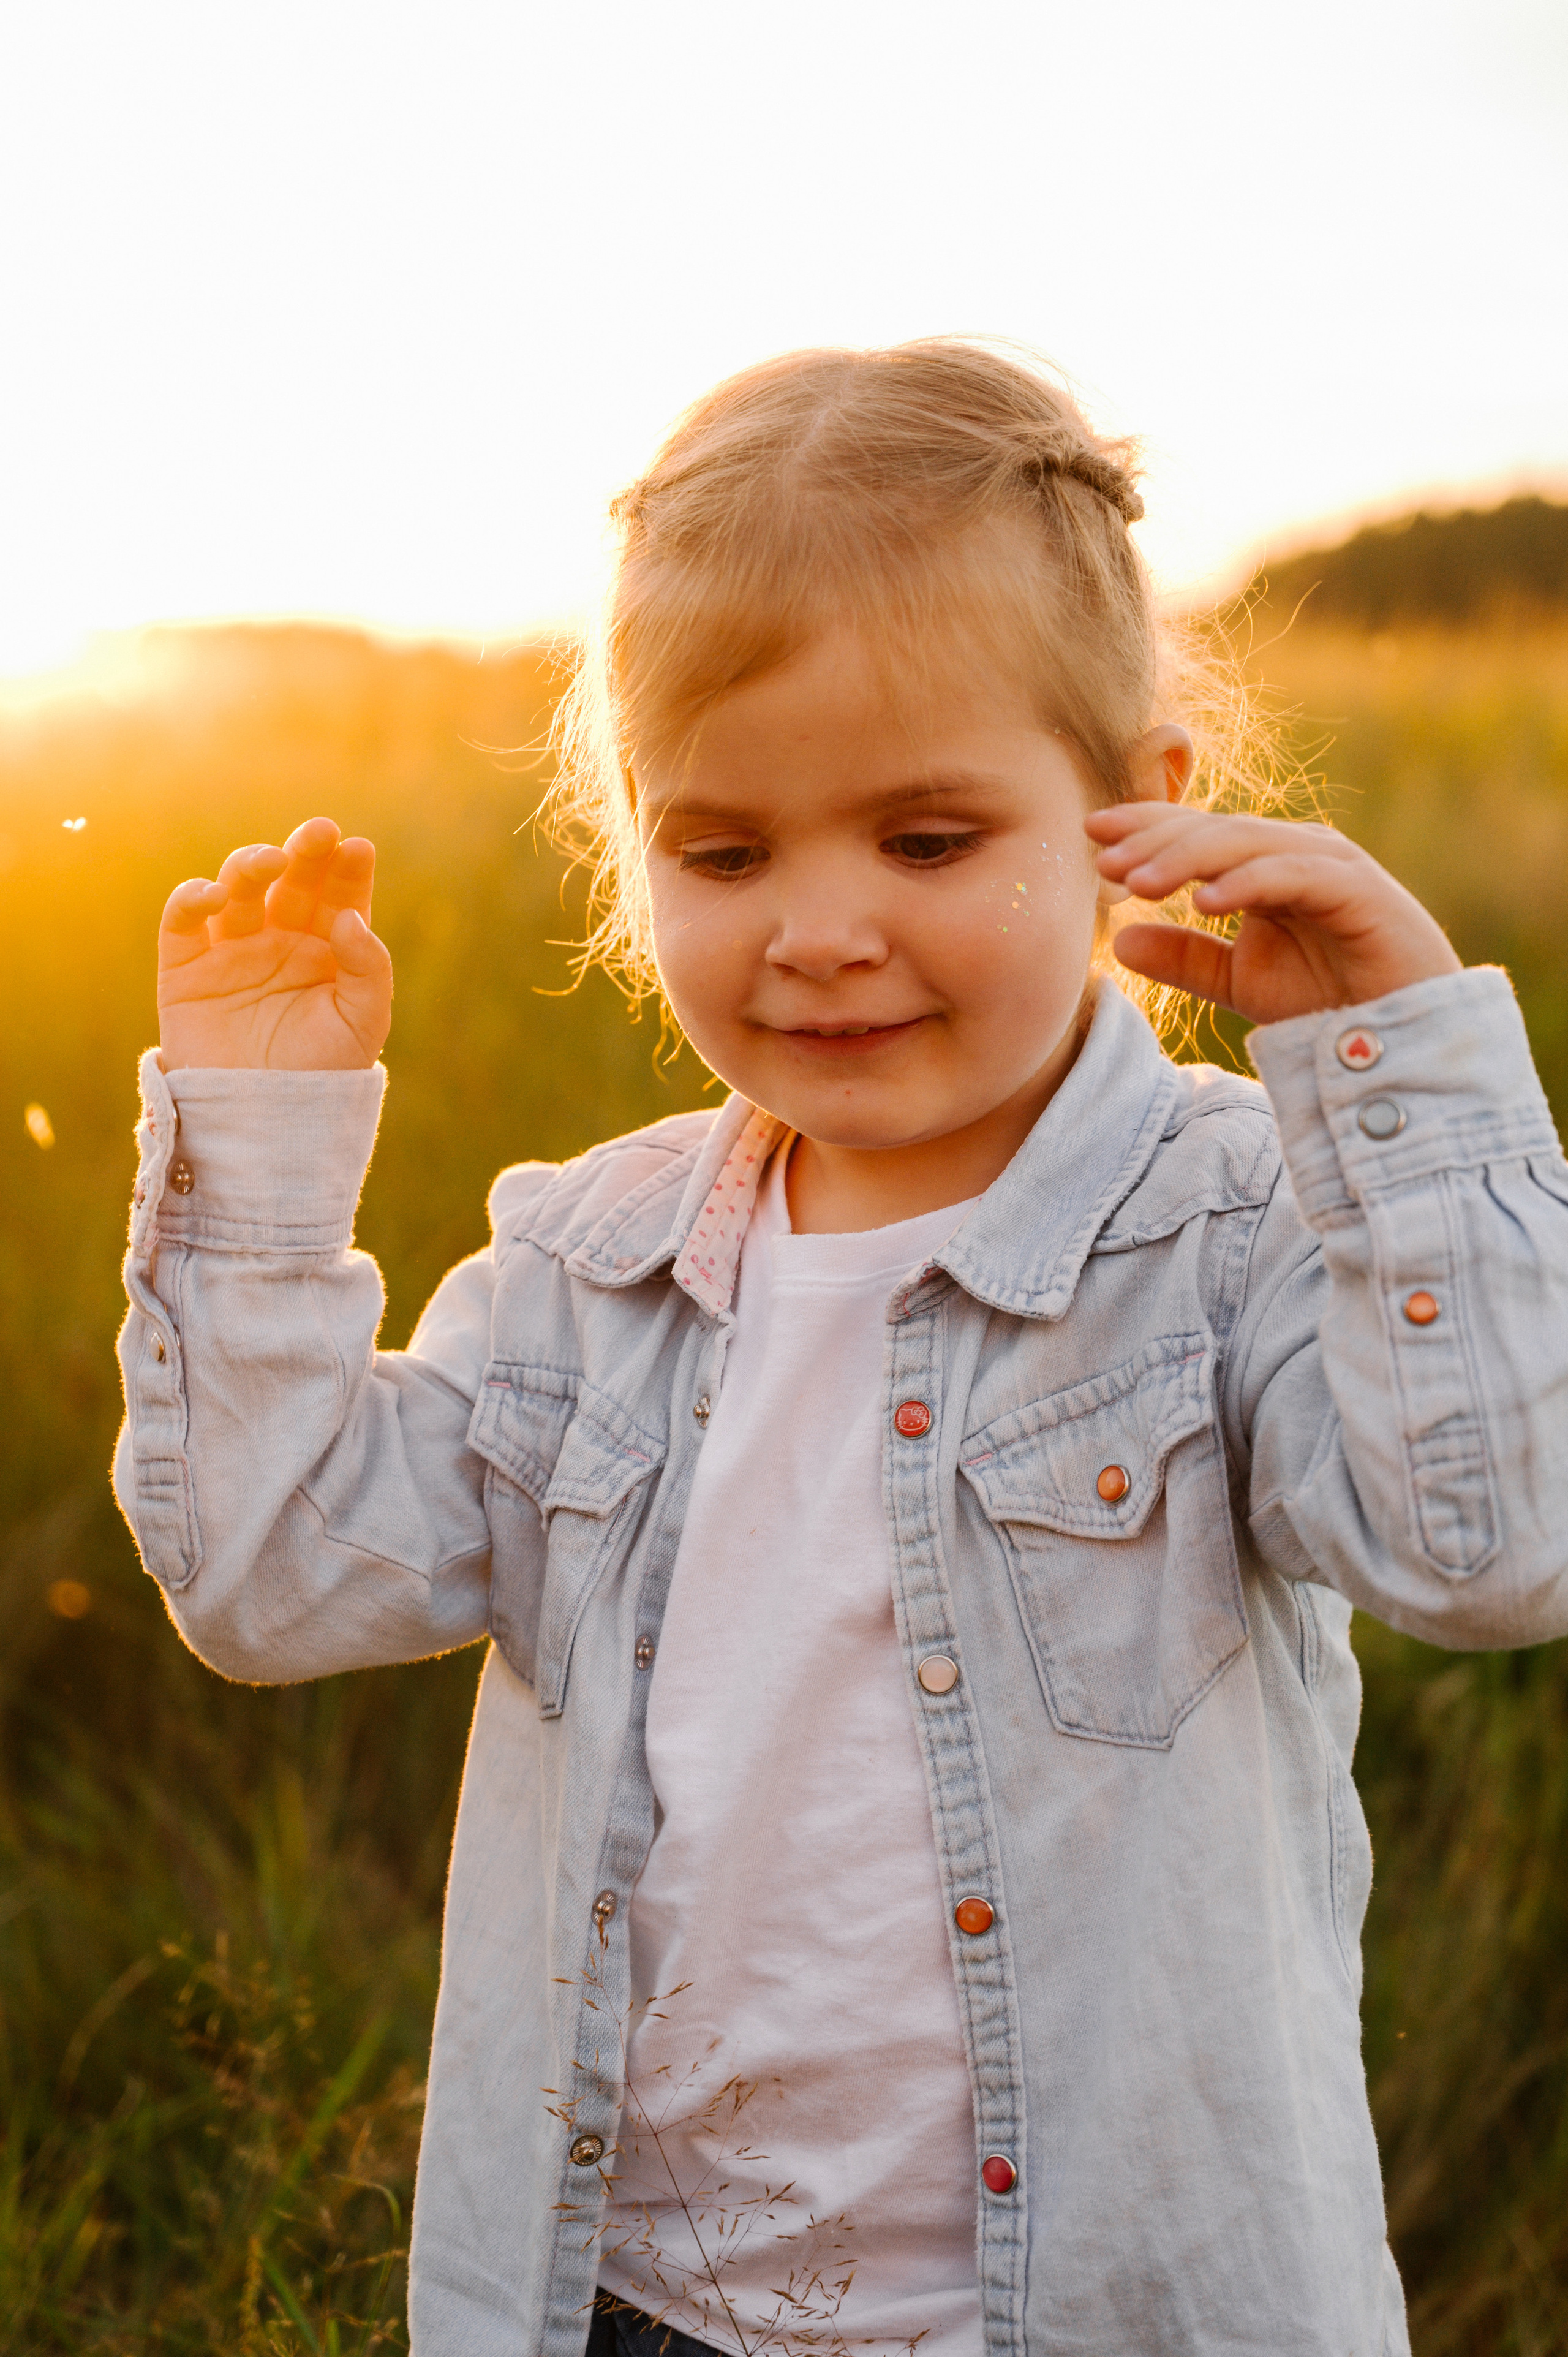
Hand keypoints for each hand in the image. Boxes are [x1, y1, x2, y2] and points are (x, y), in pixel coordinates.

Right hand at [158, 817, 391, 1069]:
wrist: (267, 1123)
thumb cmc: (323, 1074)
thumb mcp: (363, 1023)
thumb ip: (368, 969)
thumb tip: (350, 918)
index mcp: (327, 949)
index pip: (338, 896)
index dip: (347, 870)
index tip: (358, 849)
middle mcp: (279, 941)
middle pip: (290, 883)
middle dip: (304, 853)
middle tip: (319, 833)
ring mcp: (232, 951)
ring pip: (237, 889)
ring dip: (252, 865)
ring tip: (273, 861)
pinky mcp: (186, 968)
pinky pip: (183, 921)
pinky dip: (192, 898)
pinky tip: (214, 894)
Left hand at [1084, 803, 1460, 1024]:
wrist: (1400, 1040)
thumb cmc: (1328, 1004)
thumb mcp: (1240, 983)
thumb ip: (1186, 958)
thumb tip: (1120, 938)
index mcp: (1266, 863)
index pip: (1197, 832)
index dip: (1145, 827)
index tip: (1090, 834)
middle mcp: (1296, 852)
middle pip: (1215, 830)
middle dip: (1156, 839)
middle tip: (1104, 858)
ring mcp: (1330, 865)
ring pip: (1249, 843)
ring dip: (1189, 858)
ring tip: (1139, 883)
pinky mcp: (1359, 890)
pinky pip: (1294, 875)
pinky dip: (1248, 882)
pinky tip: (1205, 902)